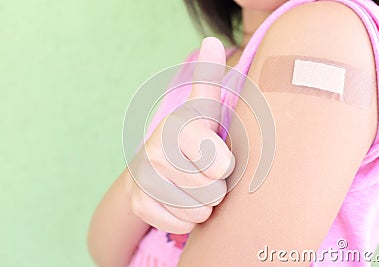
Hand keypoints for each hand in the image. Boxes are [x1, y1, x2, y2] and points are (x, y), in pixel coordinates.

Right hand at [129, 37, 235, 233]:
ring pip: (198, 212)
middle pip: (213, 192)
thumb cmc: (189, 137)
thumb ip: (208, 80)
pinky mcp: (139, 205)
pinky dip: (185, 218)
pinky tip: (178, 199)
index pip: (222, 166)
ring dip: (202, 204)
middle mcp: (156, 152)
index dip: (224, 165)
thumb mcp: (202, 109)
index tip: (213, 155)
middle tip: (201, 172)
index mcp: (178, 129)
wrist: (155, 163)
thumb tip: (211, 41)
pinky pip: (180, 224)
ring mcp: (144, 181)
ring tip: (191, 186)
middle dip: (214, 187)